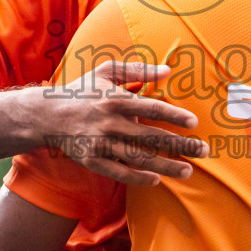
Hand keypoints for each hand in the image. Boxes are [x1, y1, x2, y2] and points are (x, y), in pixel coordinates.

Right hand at [33, 61, 207, 186]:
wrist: (47, 114)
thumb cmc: (82, 90)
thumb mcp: (107, 71)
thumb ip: (138, 69)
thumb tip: (168, 69)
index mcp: (116, 99)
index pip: (151, 107)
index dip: (174, 115)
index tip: (194, 123)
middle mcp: (109, 122)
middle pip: (151, 137)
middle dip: (180, 145)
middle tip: (204, 151)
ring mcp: (100, 143)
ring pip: (138, 158)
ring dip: (165, 166)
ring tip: (187, 171)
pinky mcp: (92, 160)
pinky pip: (118, 172)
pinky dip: (137, 178)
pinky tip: (156, 180)